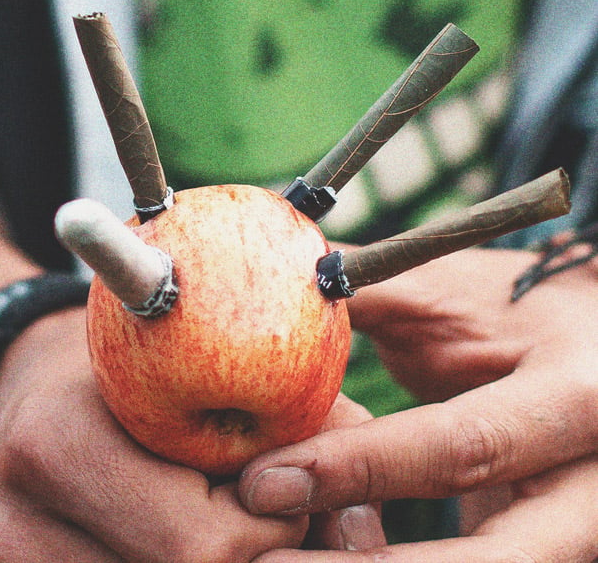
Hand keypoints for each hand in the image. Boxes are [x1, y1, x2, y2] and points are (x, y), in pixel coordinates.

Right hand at [0, 308, 307, 561]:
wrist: (39, 386)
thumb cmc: (146, 365)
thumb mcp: (224, 371)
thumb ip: (304, 433)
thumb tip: (362, 526)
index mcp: (59, 443)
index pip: (203, 544)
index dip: (271, 527)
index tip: (286, 492)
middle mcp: (12, 520)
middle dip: (247, 556)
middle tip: (265, 514)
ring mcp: (2, 558)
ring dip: (215, 562)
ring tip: (216, 514)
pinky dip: (165, 562)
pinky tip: (181, 531)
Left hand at [238, 248, 597, 560]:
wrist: (587, 337)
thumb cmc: (515, 306)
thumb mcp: (451, 294)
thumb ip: (368, 298)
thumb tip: (278, 297)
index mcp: (575, 397)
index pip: (461, 446)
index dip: (358, 468)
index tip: (265, 482)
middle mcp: (594, 482)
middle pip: (492, 562)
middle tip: (269, 562)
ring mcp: (581, 524)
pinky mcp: (551, 541)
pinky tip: (335, 559)